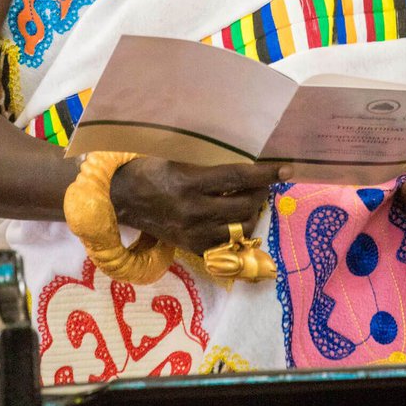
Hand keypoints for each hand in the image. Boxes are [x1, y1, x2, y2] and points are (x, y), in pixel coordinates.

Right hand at [110, 158, 278, 254]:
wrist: (120, 199)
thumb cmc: (147, 170)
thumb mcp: (175, 158)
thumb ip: (207, 165)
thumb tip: (243, 163)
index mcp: (188, 182)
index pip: (237, 178)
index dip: (265, 174)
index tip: (285, 170)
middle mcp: (193, 211)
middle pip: (244, 206)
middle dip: (261, 193)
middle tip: (263, 183)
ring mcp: (192, 233)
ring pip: (240, 228)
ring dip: (252, 213)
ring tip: (251, 200)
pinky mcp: (191, 247)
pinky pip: (226, 244)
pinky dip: (237, 231)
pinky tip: (236, 219)